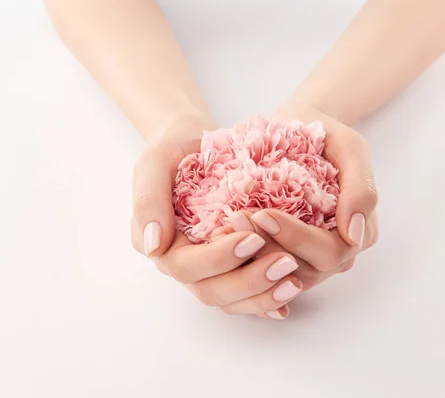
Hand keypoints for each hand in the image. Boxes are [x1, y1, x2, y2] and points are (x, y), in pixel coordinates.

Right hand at [131, 115, 302, 318]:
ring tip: (295, 281)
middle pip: (212, 291)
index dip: (220, 258)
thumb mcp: (155, 163)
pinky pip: (247, 293)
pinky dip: (268, 297)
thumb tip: (153, 245)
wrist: (194, 144)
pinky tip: (291, 293)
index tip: (253, 238)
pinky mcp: (231, 267)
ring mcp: (209, 269)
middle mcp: (185, 265)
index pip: (188, 267)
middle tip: (286, 263)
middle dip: (249, 281)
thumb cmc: (174, 151)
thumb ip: (149, 201)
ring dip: (263, 294)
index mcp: (163, 246)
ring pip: (231, 299)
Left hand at [216, 106, 378, 302]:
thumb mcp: (350, 148)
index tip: (262, 213)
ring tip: (226, 227)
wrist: (301, 127)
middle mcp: (336, 254)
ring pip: (281, 276)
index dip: (296, 239)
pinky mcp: (284, 256)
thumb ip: (361, 188)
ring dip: (251, 256)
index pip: (329, 253)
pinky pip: (265, 270)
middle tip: (235, 219)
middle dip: (267, 248)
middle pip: (304, 271)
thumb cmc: (327, 135)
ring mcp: (310, 259)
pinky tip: (222, 238)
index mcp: (358, 233)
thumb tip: (354, 236)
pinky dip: (244, 258)